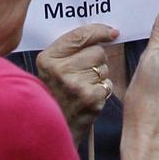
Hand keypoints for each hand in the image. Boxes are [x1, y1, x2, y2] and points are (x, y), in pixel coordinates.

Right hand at [36, 22, 117, 137]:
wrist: (51, 128)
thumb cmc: (54, 93)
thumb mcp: (50, 68)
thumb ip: (70, 48)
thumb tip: (108, 32)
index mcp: (48, 59)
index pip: (80, 35)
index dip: (99, 31)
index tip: (111, 32)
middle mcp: (60, 71)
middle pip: (97, 51)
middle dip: (96, 59)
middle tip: (84, 72)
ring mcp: (77, 85)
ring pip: (104, 67)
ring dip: (99, 75)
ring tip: (84, 86)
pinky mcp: (91, 99)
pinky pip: (107, 83)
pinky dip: (102, 89)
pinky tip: (89, 96)